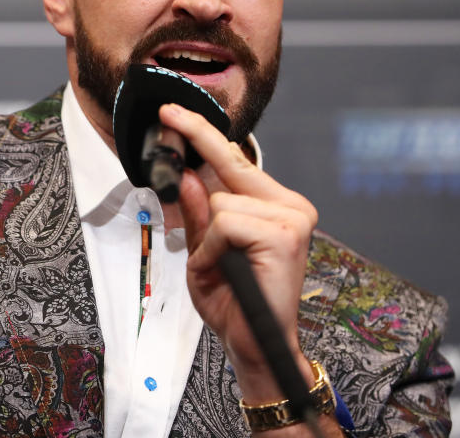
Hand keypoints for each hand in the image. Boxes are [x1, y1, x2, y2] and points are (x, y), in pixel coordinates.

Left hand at [158, 104, 318, 403]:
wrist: (254, 345)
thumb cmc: (233, 303)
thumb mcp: (203, 252)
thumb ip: (197, 214)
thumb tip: (187, 175)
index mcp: (275, 206)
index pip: (236, 161)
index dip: (203, 134)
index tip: (174, 113)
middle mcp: (290, 206)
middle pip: (229, 165)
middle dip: (196, 141)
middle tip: (167, 114)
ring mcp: (292, 218)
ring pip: (220, 199)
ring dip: (207, 236)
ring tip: (219, 265)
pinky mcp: (284, 234)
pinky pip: (224, 222)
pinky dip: (213, 247)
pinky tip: (227, 267)